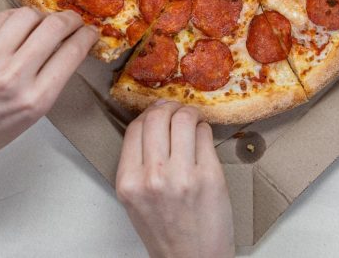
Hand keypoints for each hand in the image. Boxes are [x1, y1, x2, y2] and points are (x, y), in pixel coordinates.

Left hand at [0, 7, 97, 169]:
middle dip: (71, 19)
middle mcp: (15, 75)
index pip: (72, 53)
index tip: (90, 33)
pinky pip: (2, 17)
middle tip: (73, 22)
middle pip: (54, 27)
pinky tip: (19, 25)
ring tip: (43, 23)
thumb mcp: (29, 118)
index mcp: (35, 99)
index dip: (87, 37)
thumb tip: (66, 51)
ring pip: (29, 15)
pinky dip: (17, 16)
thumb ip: (49, 83)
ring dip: (43, 16)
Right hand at [117, 102, 234, 257]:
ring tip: (193, 120)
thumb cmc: (166, 233)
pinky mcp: (209, 176)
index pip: (135, 128)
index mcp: (129, 182)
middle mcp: (153, 177)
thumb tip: (151, 126)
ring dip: (190, 113)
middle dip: (169, 107)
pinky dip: (204, 129)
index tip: (158, 112)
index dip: (149, 113)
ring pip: (183, 118)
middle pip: (157, 117)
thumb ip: (137, 165)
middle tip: (177, 109)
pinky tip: (203, 136)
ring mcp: (182, 175)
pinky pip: (205, 134)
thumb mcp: (135, 201)